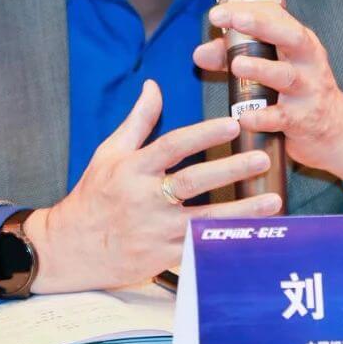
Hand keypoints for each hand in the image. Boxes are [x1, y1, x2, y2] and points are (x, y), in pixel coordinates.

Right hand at [24, 80, 281, 293]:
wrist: (70, 248)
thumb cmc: (93, 196)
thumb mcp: (109, 153)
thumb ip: (138, 121)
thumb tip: (154, 86)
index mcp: (132, 169)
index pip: (172, 146)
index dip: (203, 134)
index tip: (232, 123)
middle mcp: (144, 199)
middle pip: (193, 181)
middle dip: (231, 169)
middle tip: (262, 158)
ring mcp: (154, 230)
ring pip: (204, 220)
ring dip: (241, 212)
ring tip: (272, 201)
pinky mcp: (161, 257)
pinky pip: (199, 247)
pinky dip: (225, 240)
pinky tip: (252, 234)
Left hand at [192, 1, 342, 206]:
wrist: (338, 132)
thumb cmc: (298, 92)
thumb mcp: (274, 68)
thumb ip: (235, 57)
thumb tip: (199, 53)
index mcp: (301, 43)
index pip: (277, 17)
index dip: (248, 11)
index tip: (219, 12)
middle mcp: (308, 62)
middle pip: (291, 37)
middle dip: (263, 26)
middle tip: (235, 20)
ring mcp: (308, 92)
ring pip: (286, 76)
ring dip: (261, 69)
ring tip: (236, 65)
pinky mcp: (303, 121)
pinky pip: (282, 118)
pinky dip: (262, 118)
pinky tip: (243, 118)